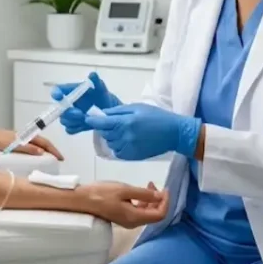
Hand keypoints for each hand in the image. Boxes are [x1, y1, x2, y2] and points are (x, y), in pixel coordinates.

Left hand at [0, 128, 62, 159]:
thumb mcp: (14, 145)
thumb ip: (28, 148)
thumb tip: (42, 152)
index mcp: (27, 136)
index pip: (45, 143)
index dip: (54, 150)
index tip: (61, 158)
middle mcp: (26, 136)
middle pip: (43, 143)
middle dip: (52, 150)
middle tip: (57, 159)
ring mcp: (21, 139)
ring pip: (37, 144)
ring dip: (45, 151)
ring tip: (49, 159)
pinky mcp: (16, 142)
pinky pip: (31, 146)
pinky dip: (36, 151)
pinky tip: (35, 157)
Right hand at [51, 72, 121, 134]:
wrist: (107, 110)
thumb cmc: (101, 96)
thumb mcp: (100, 88)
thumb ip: (96, 82)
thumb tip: (93, 74)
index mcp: (70, 92)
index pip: (57, 90)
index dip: (56, 93)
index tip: (59, 96)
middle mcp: (67, 104)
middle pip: (59, 109)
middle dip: (68, 112)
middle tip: (80, 113)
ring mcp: (69, 116)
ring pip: (64, 121)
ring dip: (74, 121)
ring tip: (87, 119)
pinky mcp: (74, 126)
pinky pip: (70, 130)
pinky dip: (77, 128)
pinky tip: (86, 125)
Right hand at [78, 181, 168, 228]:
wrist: (83, 200)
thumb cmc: (102, 193)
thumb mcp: (125, 190)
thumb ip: (144, 194)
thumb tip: (160, 196)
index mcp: (136, 218)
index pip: (160, 214)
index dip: (166, 202)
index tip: (164, 188)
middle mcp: (134, 223)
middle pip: (155, 215)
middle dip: (159, 199)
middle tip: (154, 184)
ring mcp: (128, 221)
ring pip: (147, 213)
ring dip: (151, 200)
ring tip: (148, 185)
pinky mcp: (123, 217)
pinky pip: (139, 211)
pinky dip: (143, 201)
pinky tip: (139, 191)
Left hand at [85, 103, 200, 160]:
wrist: (174, 133)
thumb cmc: (156, 116)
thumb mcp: (137, 107)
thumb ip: (118, 111)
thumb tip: (102, 114)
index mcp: (125, 122)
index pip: (101, 123)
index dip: (93, 121)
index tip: (88, 119)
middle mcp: (124, 136)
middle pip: (104, 133)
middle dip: (106, 128)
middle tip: (116, 123)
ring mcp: (128, 148)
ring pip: (110, 143)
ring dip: (113, 137)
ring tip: (125, 132)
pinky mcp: (132, 156)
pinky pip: (118, 152)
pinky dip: (119, 146)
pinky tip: (129, 140)